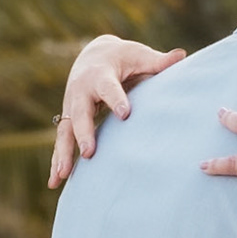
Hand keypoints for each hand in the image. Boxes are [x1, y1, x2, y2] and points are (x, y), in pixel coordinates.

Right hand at [49, 34, 186, 185]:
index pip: (109, 88)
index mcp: (100, 75)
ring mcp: (72, 106)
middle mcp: (81, 91)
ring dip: (63, 153)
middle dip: (84, 133)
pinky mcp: (69, 119)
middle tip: (89, 152)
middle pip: (80, 113)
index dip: (117, 100)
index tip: (125, 114)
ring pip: (65, 131)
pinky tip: (54, 182)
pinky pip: (62, 142)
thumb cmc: (123, 57)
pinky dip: (58, 161)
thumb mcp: (139, 55)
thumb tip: (181, 55)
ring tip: (62, 175)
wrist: (94, 55)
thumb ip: (158, 61)